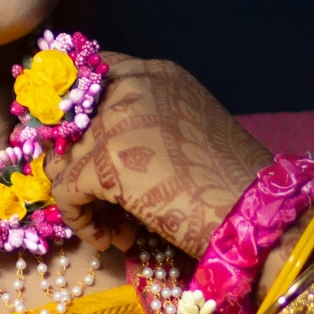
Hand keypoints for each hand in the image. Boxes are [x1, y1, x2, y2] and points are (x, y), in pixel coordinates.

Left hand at [51, 54, 268, 255]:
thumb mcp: (190, 126)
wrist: (253, 208)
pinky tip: (110, 239)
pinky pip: (66, 191)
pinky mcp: (105, 161)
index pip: (89, 74)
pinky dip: (82, 221)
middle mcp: (131, 87)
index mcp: (155, 73)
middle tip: (84, 193)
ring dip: (80, 197)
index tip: (73, 145)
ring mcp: (115, 120)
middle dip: (67, 158)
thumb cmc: (232, 179)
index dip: (73, 113)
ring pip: (61, 157)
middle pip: (65, 117)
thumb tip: (100, 144)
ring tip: (111, 227)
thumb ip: (148, 121)